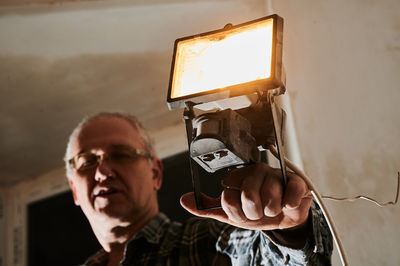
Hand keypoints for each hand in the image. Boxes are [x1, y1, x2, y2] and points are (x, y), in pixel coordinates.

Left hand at [180, 163, 311, 230]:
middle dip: (255, 213)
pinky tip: (287, 204)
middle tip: (259, 211)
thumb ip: (207, 207)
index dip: (238, 212)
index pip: (229, 197)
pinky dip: (289, 205)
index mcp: (237, 177)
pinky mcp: (295, 180)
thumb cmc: (256, 211)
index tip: (244, 213)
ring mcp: (275, 174)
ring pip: (270, 198)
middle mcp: (255, 172)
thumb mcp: (231, 213)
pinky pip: (291, 194)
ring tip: (274, 207)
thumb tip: (184, 200)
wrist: (283, 219)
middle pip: (249, 197)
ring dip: (272, 211)